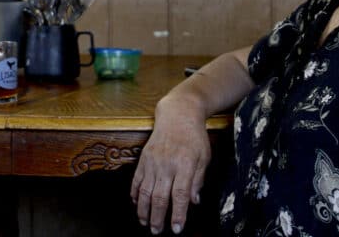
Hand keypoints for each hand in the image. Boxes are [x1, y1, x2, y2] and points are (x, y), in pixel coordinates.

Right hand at [131, 96, 210, 234]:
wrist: (178, 113)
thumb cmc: (194, 136)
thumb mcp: (204, 156)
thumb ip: (198, 180)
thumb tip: (194, 201)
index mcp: (185, 164)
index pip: (180, 194)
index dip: (178, 214)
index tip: (176, 229)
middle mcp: (167, 164)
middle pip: (159, 196)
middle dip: (158, 217)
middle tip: (157, 231)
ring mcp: (153, 161)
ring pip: (144, 191)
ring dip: (143, 209)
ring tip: (145, 222)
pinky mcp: (143, 157)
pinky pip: (136, 179)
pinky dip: (134, 193)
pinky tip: (136, 204)